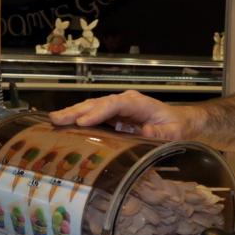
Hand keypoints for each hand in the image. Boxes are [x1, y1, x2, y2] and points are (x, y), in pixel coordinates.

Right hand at [48, 90, 194, 140]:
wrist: (180, 121)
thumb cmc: (176, 126)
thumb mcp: (174, 132)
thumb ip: (161, 133)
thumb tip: (146, 132)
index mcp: (139, 103)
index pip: (116, 104)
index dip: (99, 112)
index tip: (84, 121)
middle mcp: (125, 101)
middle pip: (98, 103)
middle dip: (77, 111)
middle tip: (57, 119)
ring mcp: (118, 107)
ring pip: (92, 107)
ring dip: (73, 113)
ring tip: (54, 120)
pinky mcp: (114, 116)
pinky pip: (94, 115)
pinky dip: (79, 119)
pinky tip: (65, 125)